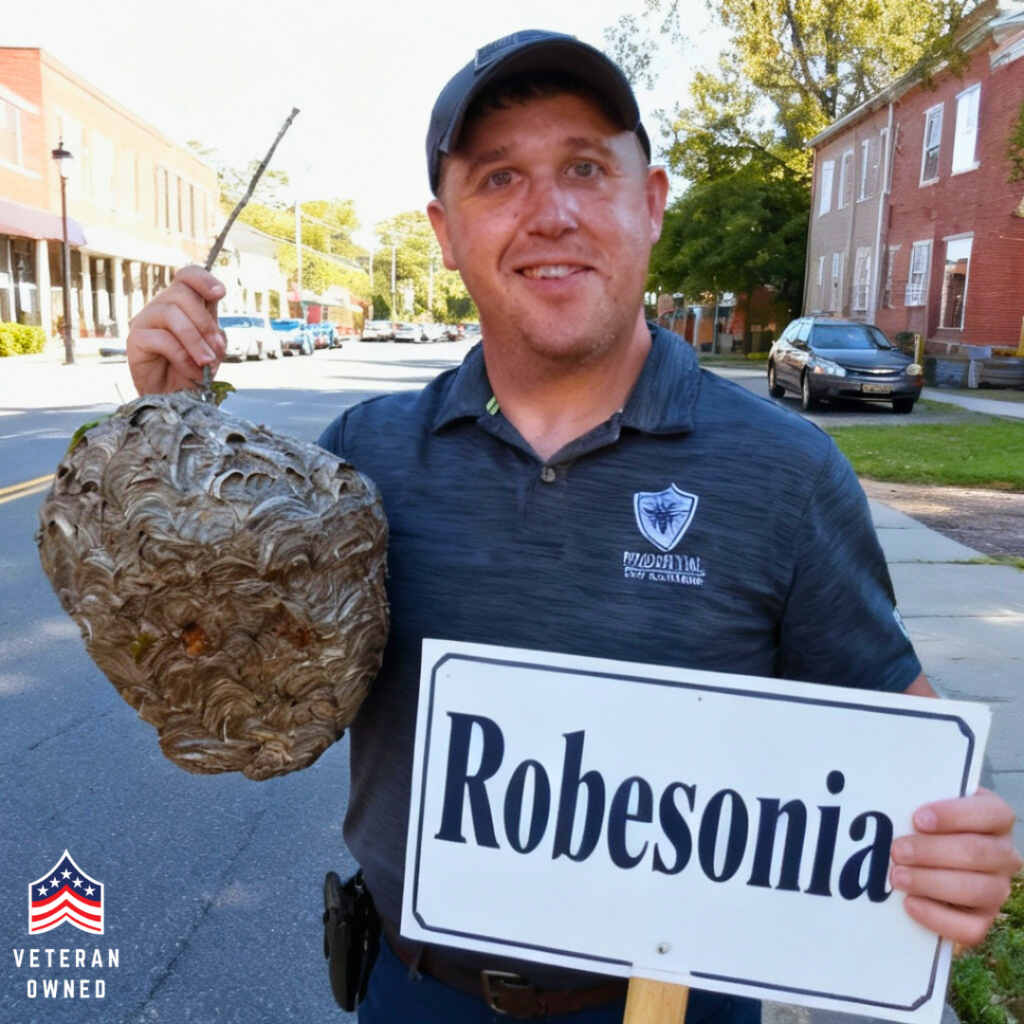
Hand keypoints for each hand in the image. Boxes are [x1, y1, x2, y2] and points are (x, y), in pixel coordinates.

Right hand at [126, 266, 225, 394]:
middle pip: (182, 294)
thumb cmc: (194, 369)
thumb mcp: (211, 347)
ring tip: (206, 362)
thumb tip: (215, 324)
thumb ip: (213, 329)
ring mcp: (146, 320)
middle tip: (218, 349)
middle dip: (205, 323)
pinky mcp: (136, 339)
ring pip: (171, 314)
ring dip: (195, 340)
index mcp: (183, 304)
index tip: (221, 294)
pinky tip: (192, 371)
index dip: (203, 279)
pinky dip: (182, 356)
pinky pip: (161, 338)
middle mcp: (162, 307)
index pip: (187, 276)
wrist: (175, 398)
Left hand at [890, 787, 1022, 946]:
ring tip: (897, 877)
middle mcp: (1004, 854)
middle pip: (978, 853)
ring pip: (977, 891)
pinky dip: (938, 918)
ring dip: (932, 883)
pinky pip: (971, 928)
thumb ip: (917, 796)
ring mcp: (998, 889)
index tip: (918, 819)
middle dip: (932, 852)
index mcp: (995, 817)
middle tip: (897, 851)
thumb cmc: (924, 821)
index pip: (989, 813)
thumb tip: (891, 799)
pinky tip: (910, 903)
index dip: (954, 815)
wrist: (927, 856)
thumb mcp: (926, 801)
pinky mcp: (984, 919)